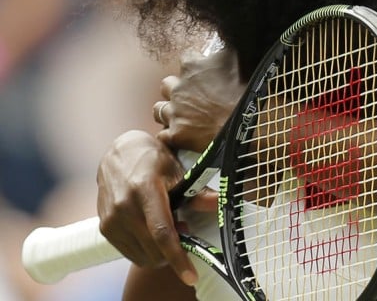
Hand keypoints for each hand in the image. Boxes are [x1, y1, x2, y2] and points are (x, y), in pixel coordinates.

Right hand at [96, 130, 204, 285]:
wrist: (117, 154)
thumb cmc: (151, 159)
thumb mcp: (176, 170)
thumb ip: (196, 192)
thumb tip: (219, 203)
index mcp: (144, 190)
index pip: (161, 232)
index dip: (177, 256)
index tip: (190, 275)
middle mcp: (123, 207)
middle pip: (153, 248)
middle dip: (174, 251)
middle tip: (185, 231)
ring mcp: (111, 219)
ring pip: (143, 255)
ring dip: (160, 252)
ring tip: (169, 228)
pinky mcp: (105, 228)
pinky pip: (131, 252)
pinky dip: (147, 250)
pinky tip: (153, 232)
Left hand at [156, 46, 243, 150]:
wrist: (245, 125)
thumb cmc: (244, 91)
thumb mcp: (238, 59)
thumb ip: (224, 50)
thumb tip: (226, 41)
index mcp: (192, 67)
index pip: (186, 58)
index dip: (196, 65)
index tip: (204, 71)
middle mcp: (178, 88)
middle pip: (166, 84)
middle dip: (176, 88)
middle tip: (192, 95)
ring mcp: (175, 112)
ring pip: (159, 109)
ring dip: (169, 111)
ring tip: (183, 115)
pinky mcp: (176, 134)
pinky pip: (163, 135)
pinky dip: (170, 134)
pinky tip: (181, 134)